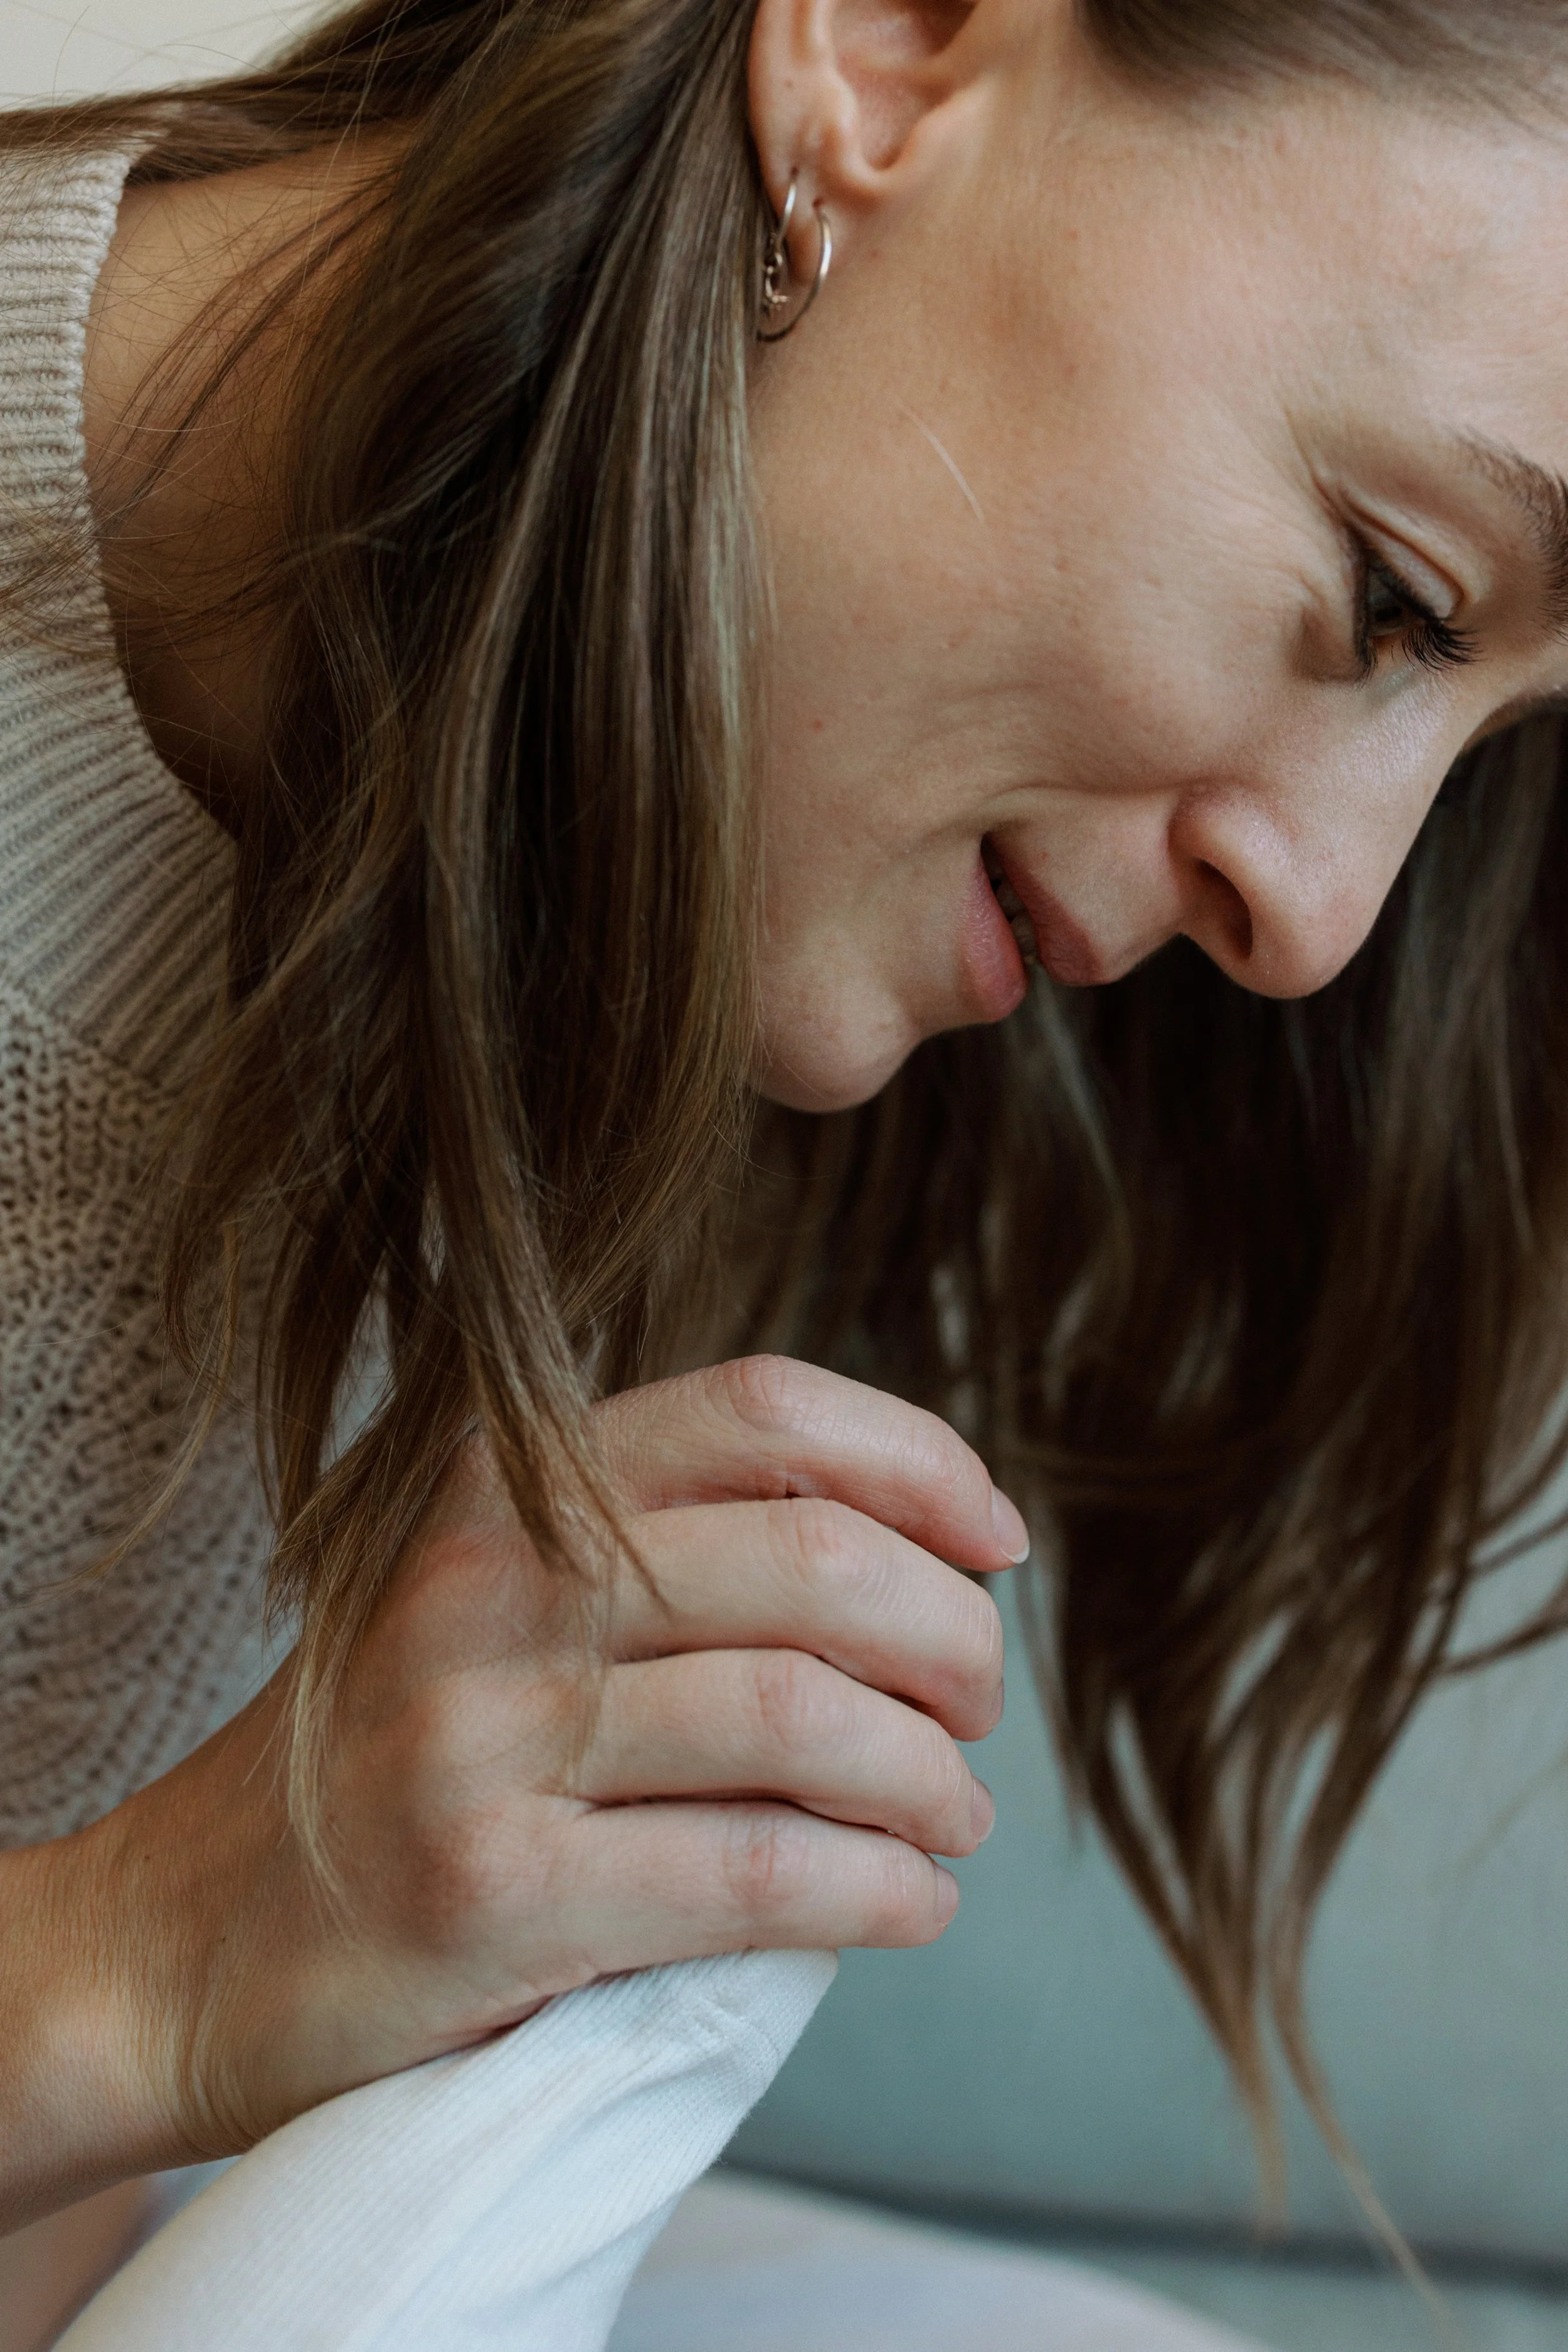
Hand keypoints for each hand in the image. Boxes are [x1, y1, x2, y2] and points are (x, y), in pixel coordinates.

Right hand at [4, 1357, 1021, 2219]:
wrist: (188, 1935)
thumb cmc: (395, 1758)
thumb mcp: (492, 1592)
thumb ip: (658, 1541)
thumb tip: (916, 1547)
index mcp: (504, 1480)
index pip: (763, 1406)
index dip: (917, 1460)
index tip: (995, 1541)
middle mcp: (490, 1578)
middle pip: (814, 1558)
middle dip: (950, 1639)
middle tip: (975, 1710)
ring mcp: (480, 1732)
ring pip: (801, 1715)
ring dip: (929, 1777)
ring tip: (953, 1817)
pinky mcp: (488, 1890)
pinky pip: (752, 1873)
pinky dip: (874, 1891)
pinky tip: (908, 1905)